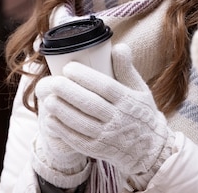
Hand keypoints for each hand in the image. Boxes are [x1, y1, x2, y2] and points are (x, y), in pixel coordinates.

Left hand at [39, 44, 174, 188]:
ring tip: (48, 98)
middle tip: (53, 81)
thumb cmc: (141, 112)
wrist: (149, 148)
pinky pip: (77, 140)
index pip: (105, 87)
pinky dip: (62, 129)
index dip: (86, 77)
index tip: (69, 68)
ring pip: (81, 123)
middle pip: (90, 104)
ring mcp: (108, 136)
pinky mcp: (97, 150)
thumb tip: (119, 47)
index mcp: (128, 101)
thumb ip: (127, 68)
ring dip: (62, 110)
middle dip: (68, 92)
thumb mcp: (140, 89)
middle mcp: (118, 119)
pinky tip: (50, 119)